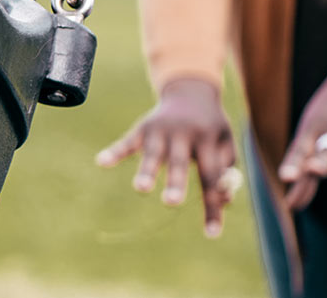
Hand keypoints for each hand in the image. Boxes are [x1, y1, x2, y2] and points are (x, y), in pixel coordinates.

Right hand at [98, 78, 237, 237]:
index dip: (212, 205)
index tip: (211, 234)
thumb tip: (222, 200)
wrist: (191, 92)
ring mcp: (161, 130)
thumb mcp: (226, 144)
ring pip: (153, 153)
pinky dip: (115, 152)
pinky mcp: (143, 128)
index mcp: (208, 138)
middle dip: (175, 182)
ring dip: (147, 170)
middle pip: (180, 162)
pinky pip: (128, 142)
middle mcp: (184, 132)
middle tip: (172, 202)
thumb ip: (225, 171)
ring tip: (141, 188)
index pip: (211, 176)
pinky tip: (101, 162)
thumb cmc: (211, 127)